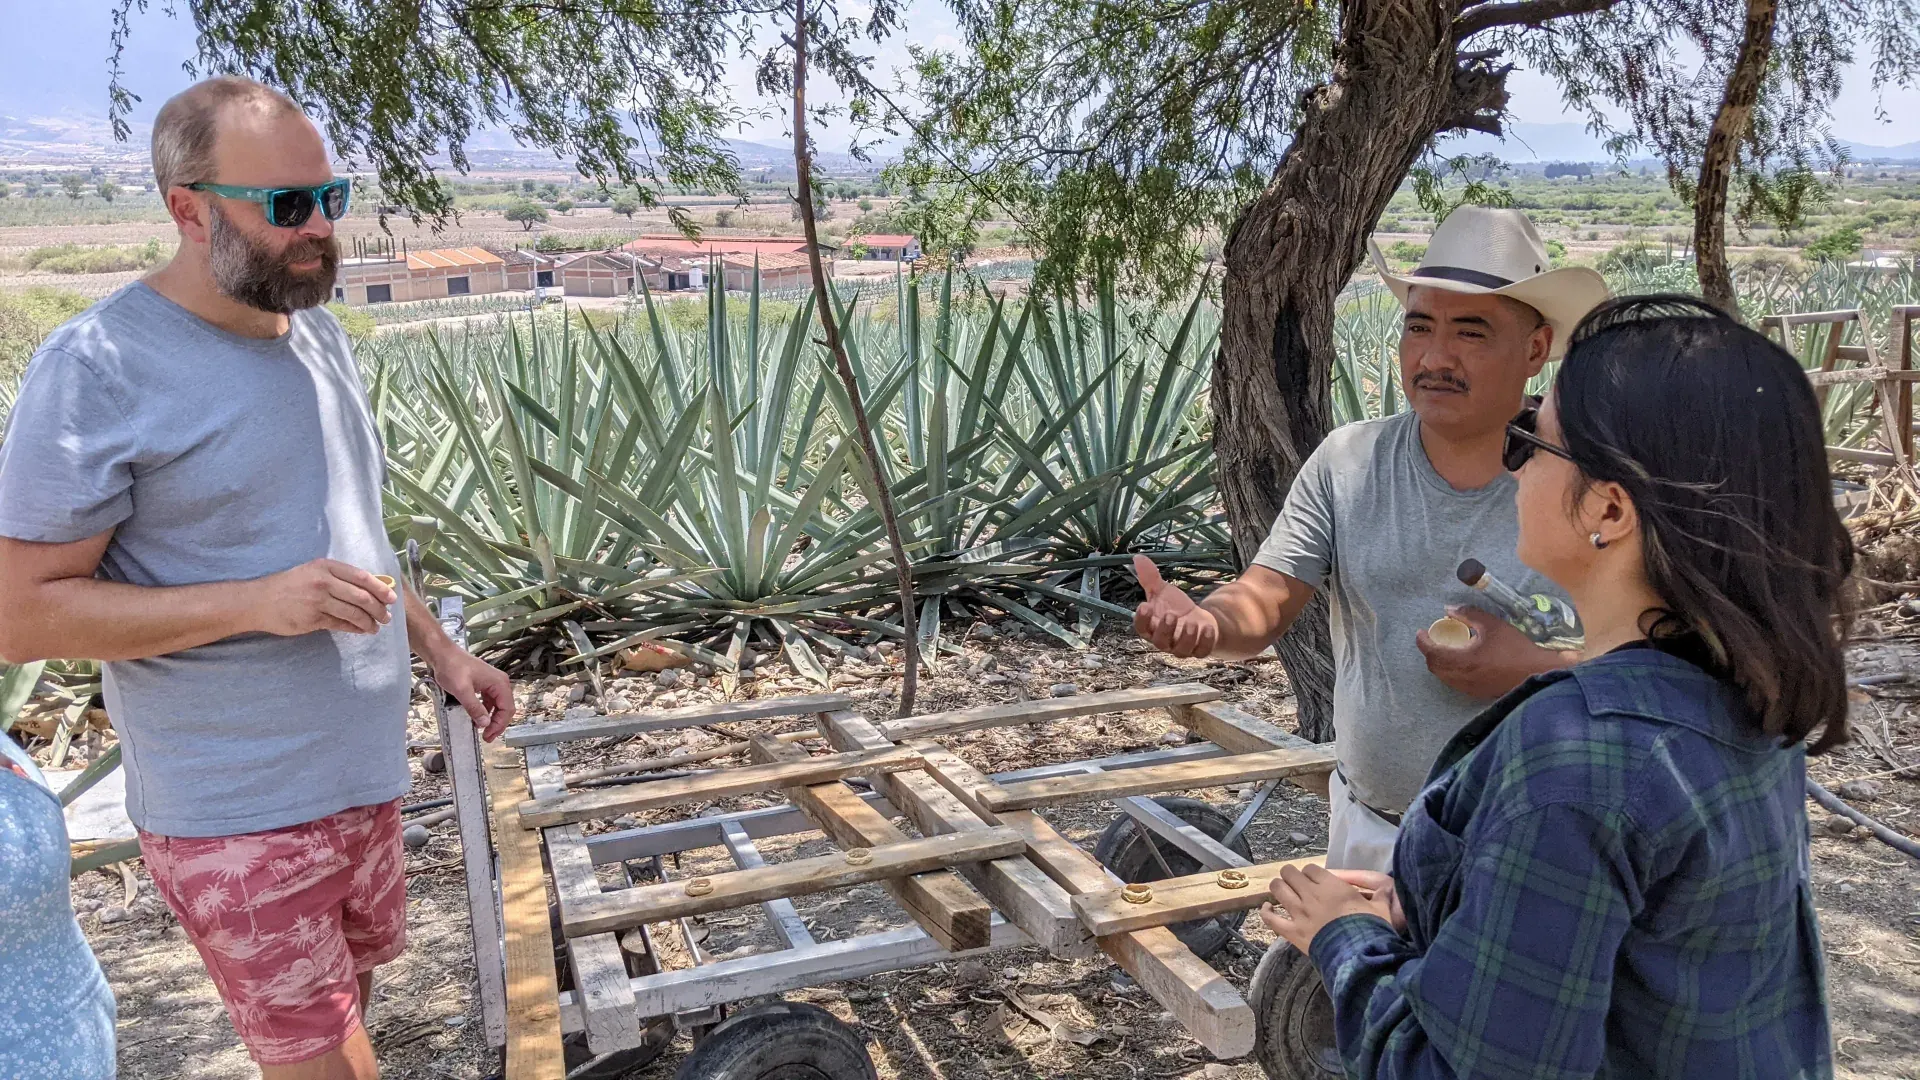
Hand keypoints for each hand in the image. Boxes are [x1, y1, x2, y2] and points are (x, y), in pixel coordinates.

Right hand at [250, 559, 394, 636]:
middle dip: (379, 608)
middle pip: (362, 596)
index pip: (361, 577)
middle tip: (387, 617)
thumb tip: (370, 586)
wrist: (258, 600)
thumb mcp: (313, 572)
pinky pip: (341, 624)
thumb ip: (338, 578)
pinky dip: (355, 628)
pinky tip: (362, 630)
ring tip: (376, 627)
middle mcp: (323, 581)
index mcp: (326, 566)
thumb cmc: (289, 585)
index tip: (392, 598)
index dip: (380, 588)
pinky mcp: (312, 618)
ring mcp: (318, 600)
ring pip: (353, 612)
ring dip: (369, 621)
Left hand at [429, 649, 515, 741]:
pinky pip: (490, 701)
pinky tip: (476, 718)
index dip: (499, 724)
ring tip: (482, 730)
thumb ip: (474, 708)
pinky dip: (486, 712)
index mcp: (499, 683)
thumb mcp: (462, 690)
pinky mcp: (484, 684)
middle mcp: (499, 682)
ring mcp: (492, 683)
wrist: (442, 654)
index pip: (507, 709)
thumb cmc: (452, 667)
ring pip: (498, 706)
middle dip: (498, 724)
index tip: (488, 735)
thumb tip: (485, 724)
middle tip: (487, 737)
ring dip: (492, 719)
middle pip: (505, 708)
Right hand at [1133, 554, 1219, 656]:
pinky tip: (1208, 628)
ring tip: (1192, 622)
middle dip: (1165, 629)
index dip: (1141, 619)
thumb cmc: (1175, 607)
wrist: (1198, 620)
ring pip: (1181, 650)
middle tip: (1170, 615)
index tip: (1144, 605)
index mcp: (1152, 627)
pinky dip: (1205, 641)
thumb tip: (1138, 557)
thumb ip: (1150, 578)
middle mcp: (1165, 641)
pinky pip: (1201, 651)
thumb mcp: (1163, 591)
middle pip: (1160, 641)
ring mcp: (1182, 648)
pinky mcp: (1199, 650)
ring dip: (1186, 637)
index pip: (1141, 628)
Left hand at [1259, 863, 1397, 953]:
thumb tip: (1389, 888)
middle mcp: (1311, 895)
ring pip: (1278, 890)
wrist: (1358, 956)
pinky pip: (1271, 919)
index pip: (1311, 868)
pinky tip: (1265, 908)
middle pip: (1290, 874)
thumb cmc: (1370, 931)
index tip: (1313, 878)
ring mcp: (1299, 913)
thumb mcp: (1381, 911)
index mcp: (1332, 886)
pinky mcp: (1292, 932)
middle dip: (1290, 875)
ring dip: (1278, 887)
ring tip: (1280, 890)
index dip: (1310, 872)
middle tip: (1293, 881)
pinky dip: (1265, 912)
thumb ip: (1382, 897)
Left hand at [1415, 604, 1566, 699]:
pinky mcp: (1478, 693)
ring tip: (1446, 648)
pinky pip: (1455, 682)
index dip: (1423, 642)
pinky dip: (1450, 671)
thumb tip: (1448, 610)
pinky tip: (1460, 661)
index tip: (1421, 632)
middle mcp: (1462, 677)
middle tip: (1433, 639)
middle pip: (1434, 667)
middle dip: (1429, 652)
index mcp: (1463, 660)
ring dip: (1439, 662)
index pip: (1432, 652)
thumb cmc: (1515, 647)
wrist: (1537, 672)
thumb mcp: (1492, 624)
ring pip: (1444, 677)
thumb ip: (1467, 614)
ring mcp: (1469, 688)